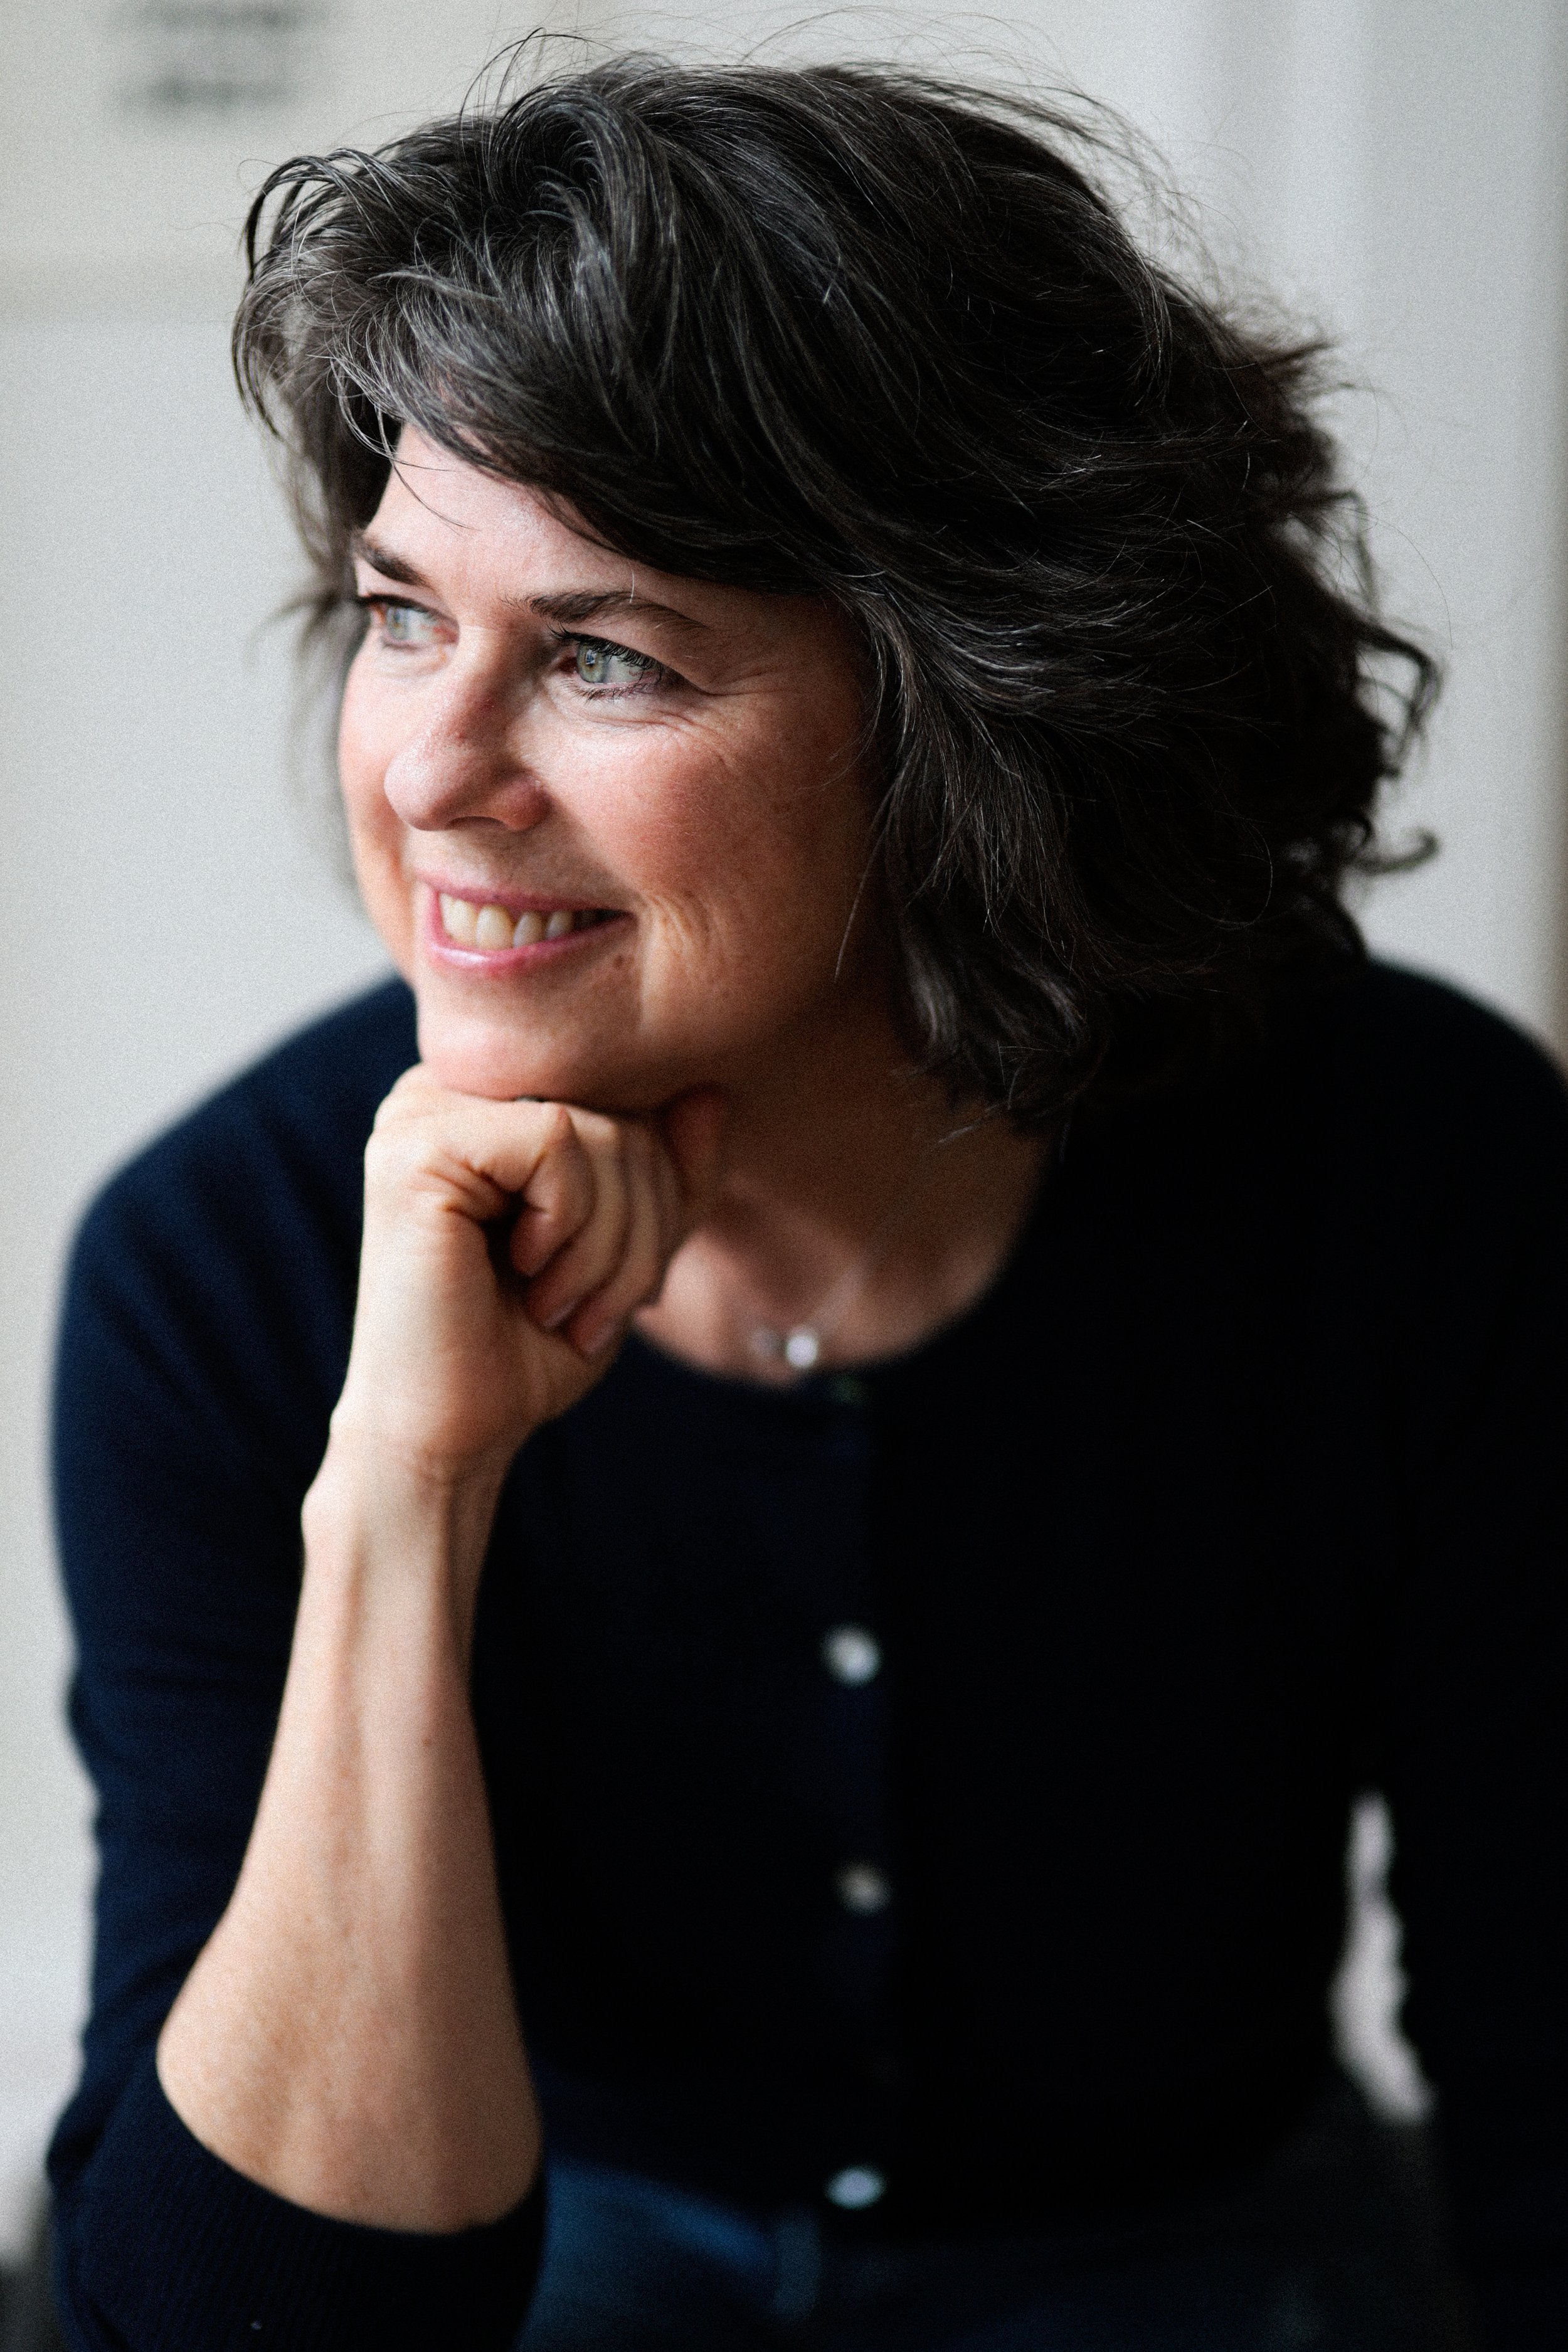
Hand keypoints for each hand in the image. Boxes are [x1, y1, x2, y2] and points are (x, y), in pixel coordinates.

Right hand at [329, 1071, 725, 1484]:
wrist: (452, 1435)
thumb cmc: (534, 1345)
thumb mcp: (632, 1249)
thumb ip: (674, 1171)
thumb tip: (711, 1091)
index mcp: (494, 1104)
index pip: (633, 1100)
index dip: (664, 1191)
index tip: (633, 1281)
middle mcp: (451, 1091)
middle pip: (623, 1111)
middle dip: (644, 1224)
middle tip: (599, 1308)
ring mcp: (424, 1111)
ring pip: (601, 1130)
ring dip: (612, 1242)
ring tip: (563, 1304)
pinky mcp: (416, 1146)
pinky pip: (557, 1141)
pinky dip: (571, 1227)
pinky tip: (529, 1277)